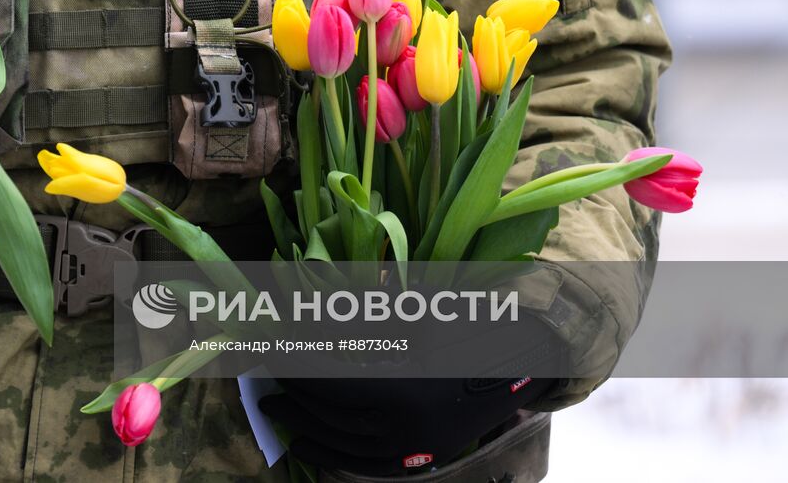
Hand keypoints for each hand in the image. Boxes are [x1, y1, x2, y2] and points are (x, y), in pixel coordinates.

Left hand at [259, 317, 562, 474]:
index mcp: (402, 390)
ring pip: (348, 448)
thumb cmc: (466, 329)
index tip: (274, 359)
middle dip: (297, 403)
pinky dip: (338, 459)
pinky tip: (313, 449)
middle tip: (267, 390)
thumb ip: (360, 326)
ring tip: (282, 420)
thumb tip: (307, 325)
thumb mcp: (409, 321)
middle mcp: (406, 429)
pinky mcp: (424, 458)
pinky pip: (372, 466)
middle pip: (335, 419)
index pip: (332, 385)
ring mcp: (416, 449)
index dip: (298, 372)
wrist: (519, 363)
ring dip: (310, 433)